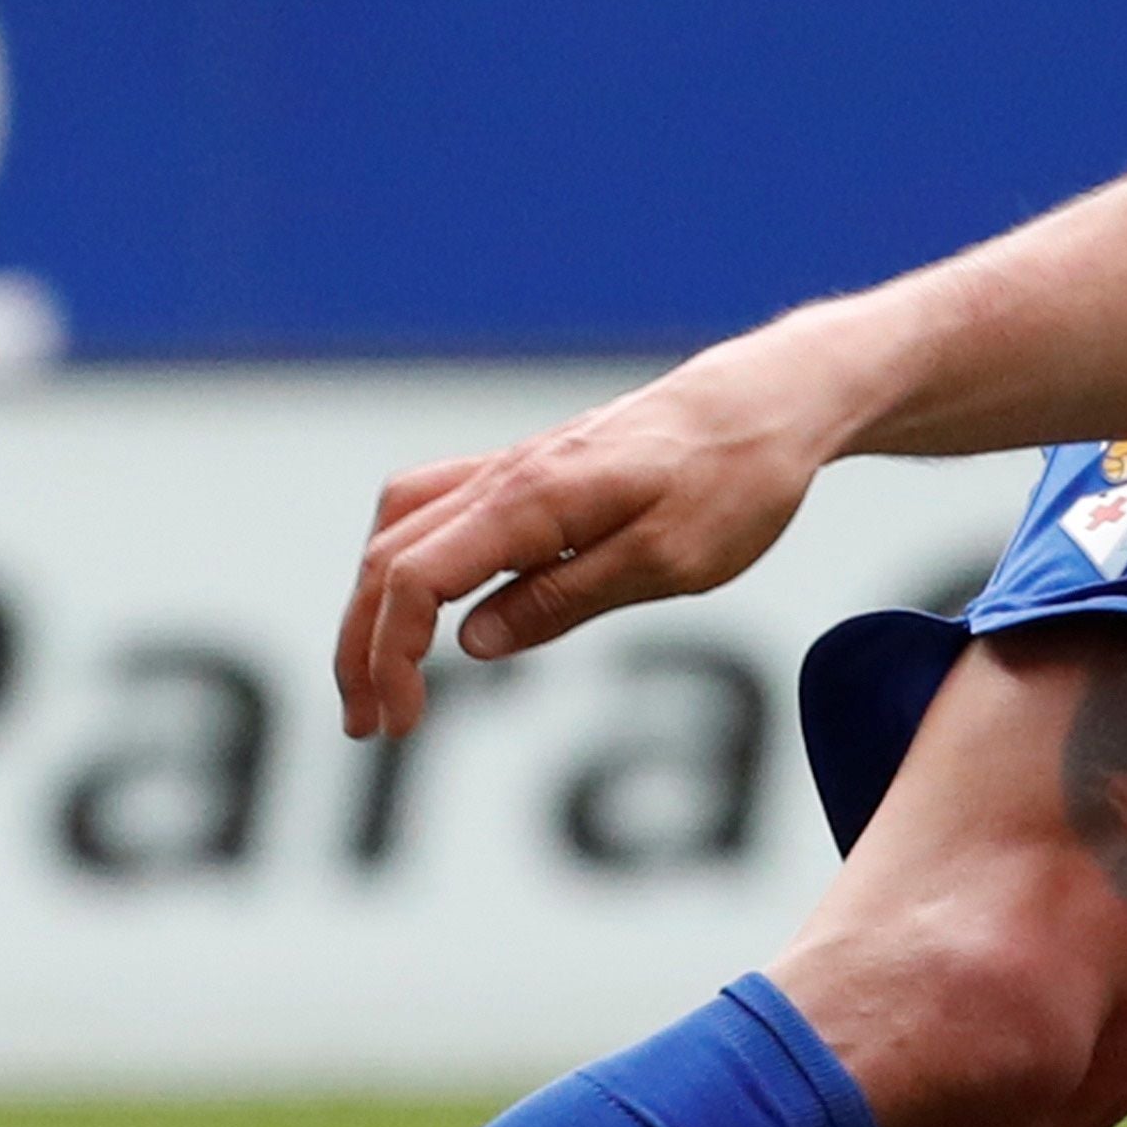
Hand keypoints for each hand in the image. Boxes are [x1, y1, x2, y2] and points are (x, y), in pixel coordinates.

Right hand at [337, 322, 861, 737]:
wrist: (767, 400)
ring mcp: (512, 468)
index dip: (388, 656)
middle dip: (359, 646)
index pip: (413, 578)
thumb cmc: (734, 479)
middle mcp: (504, 477)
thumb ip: (567, 600)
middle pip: (386, 558)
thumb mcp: (669, 561)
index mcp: (532, 501)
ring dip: (372, 604)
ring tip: (382, 678)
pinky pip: (434, 509)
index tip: (399, 722)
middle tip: (368, 726)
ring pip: (399, 529)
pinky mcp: (530, 471)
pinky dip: (405, 563)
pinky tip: (425, 607)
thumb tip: (473, 643)